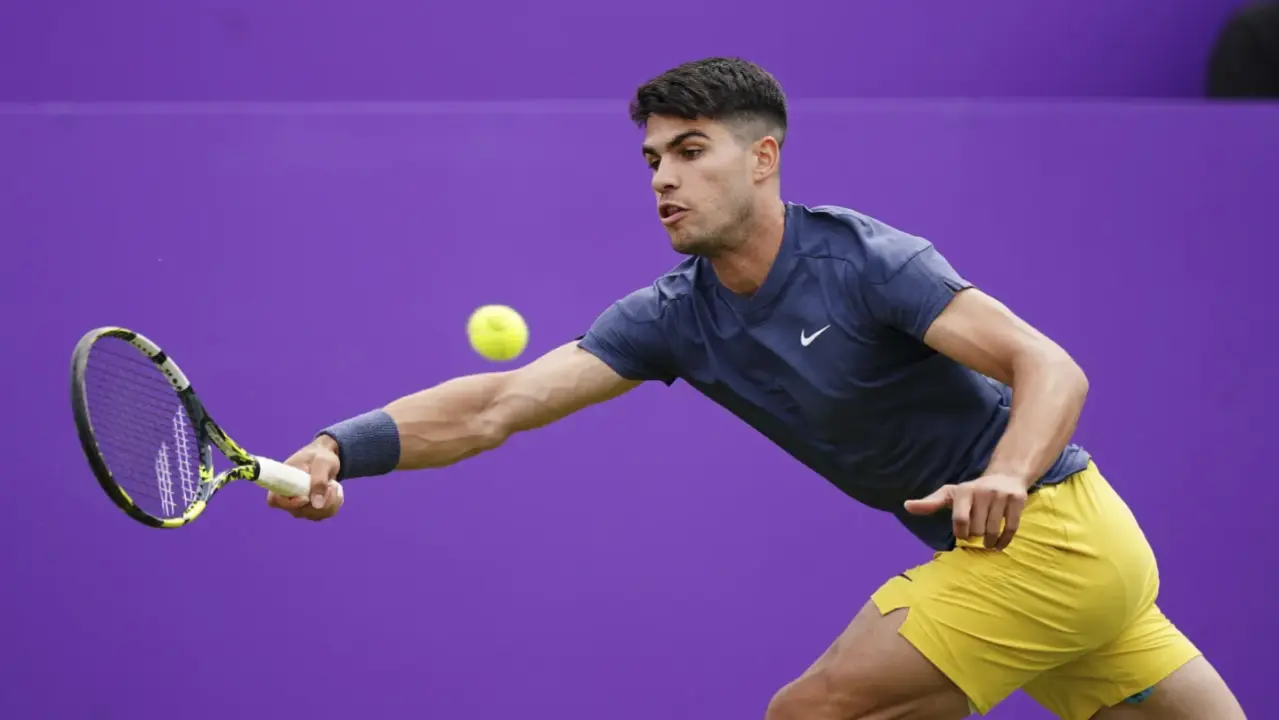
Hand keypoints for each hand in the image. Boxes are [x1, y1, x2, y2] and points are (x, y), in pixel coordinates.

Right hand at [266, 435, 344, 521]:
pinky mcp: (313, 510)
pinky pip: (326, 514)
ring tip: (333, 483)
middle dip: (319, 499)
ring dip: (330, 500)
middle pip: (300, 511)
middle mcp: (288, 498)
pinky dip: (335, 502)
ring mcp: (300, 506)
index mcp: (281, 482)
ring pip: (315, 514)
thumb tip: (317, 504)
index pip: (274, 501)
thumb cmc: (319, 456)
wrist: (326, 460)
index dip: (288, 503)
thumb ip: (319, 480)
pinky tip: (335, 489)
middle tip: (331, 484)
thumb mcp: (322, 462)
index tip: (306, 498)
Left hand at [903, 474, 1027, 549]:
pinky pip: (1011, 528)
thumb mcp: (950, 494)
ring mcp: (1001, 495)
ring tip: (988, 544)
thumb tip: (906, 506)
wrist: (1006, 476)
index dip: (961, 534)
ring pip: (994, 530)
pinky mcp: (1017, 500)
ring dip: (990, 543)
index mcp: (964, 491)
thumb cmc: (973, 491)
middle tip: (977, 537)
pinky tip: (1000, 544)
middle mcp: (983, 491)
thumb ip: (930, 503)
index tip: (963, 536)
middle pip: (977, 528)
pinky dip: (1005, 541)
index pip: (960, 521)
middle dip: (976, 538)